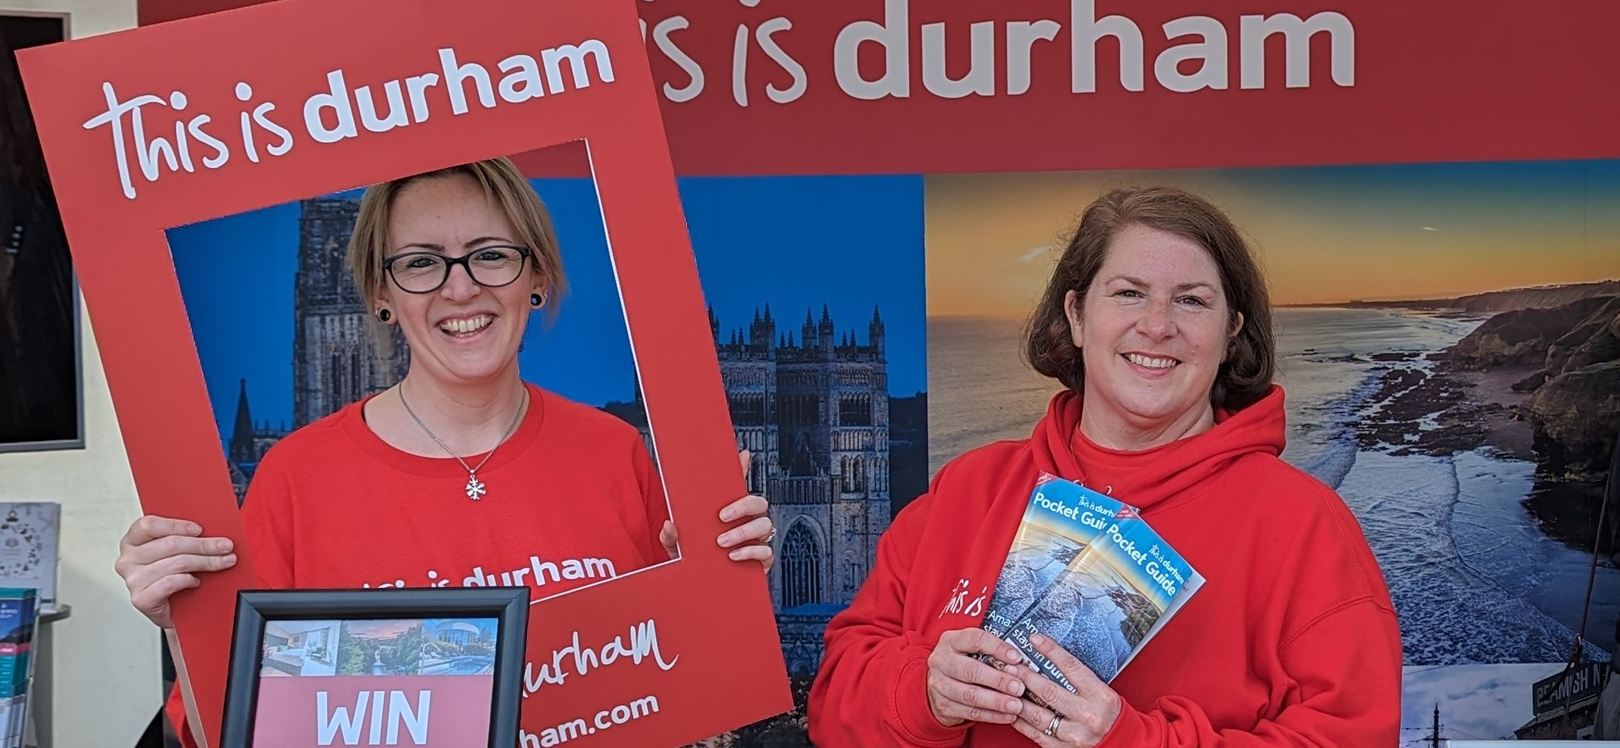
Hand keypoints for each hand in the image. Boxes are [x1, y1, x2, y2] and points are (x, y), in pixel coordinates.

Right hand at [114, 515, 235, 628]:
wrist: (173, 611)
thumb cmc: (172, 576)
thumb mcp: (174, 551)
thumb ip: (182, 536)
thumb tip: (211, 527)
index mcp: (132, 542)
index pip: (149, 525)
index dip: (177, 525)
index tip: (200, 530)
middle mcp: (128, 560)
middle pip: (170, 544)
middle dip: (204, 545)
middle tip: (225, 547)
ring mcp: (133, 580)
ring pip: (176, 563)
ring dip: (206, 562)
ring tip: (222, 563)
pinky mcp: (141, 599)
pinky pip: (170, 583)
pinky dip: (188, 580)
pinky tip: (196, 581)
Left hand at [659, 450, 774, 572]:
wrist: (703, 590)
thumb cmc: (695, 562)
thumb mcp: (678, 548)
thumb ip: (671, 537)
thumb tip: (669, 524)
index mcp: (730, 513)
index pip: (738, 486)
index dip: (743, 468)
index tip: (742, 454)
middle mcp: (747, 523)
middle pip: (759, 502)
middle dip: (743, 506)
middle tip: (722, 517)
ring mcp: (756, 541)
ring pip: (765, 525)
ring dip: (743, 532)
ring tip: (722, 542)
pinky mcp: (761, 560)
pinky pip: (766, 552)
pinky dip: (750, 552)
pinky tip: (733, 556)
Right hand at [925, 628, 1029, 727]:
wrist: (939, 684)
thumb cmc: (963, 662)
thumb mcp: (970, 649)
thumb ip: (991, 652)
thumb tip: (1021, 660)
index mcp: (951, 641)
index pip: (975, 640)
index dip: (997, 648)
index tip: (1017, 658)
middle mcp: (941, 661)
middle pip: (971, 671)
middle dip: (998, 680)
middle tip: (1019, 687)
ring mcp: (939, 685)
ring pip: (970, 695)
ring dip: (996, 701)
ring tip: (1016, 705)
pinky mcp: (943, 705)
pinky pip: (970, 712)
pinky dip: (992, 715)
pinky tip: (1008, 716)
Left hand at [1006, 633, 1121, 747]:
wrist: (1125, 743)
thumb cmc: (1112, 715)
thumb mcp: (1104, 691)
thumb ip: (1080, 679)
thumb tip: (1050, 660)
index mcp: (1100, 696)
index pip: (1071, 667)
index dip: (1051, 651)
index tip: (1035, 640)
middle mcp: (1088, 716)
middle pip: (1049, 691)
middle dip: (1026, 675)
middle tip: (1011, 664)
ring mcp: (1075, 735)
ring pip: (1038, 715)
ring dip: (1018, 699)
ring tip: (1007, 686)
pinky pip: (1036, 734)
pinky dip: (1021, 721)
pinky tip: (1013, 710)